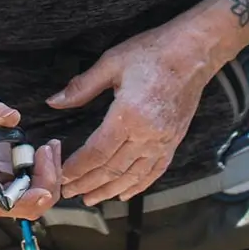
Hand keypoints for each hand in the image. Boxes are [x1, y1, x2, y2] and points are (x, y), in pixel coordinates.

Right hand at [0, 87, 61, 220]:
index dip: (22, 202)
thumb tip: (12, 117)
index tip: (44, 190)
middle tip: (49, 152)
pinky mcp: (3, 183)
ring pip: (27, 203)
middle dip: (42, 186)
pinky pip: (28, 191)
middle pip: (17, 207)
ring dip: (47, 181)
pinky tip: (47, 153)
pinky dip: (43, 177)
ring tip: (51, 148)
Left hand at [49, 27, 209, 204]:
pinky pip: (155, 171)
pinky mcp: (174, 142)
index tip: (62, 176)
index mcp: (129, 114)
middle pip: (113, 169)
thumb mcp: (111, 62)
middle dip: (89, 183)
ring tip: (91, 198)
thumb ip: (82, 86)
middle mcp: (147, 134)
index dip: (78, 167)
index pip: (98, 152)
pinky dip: (138, 185)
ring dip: (110, 190)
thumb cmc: (152, 52)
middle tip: (69, 192)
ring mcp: (163, 141)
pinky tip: (125, 193)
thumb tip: (54, 101)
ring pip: (133, 176)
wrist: (194, 52)